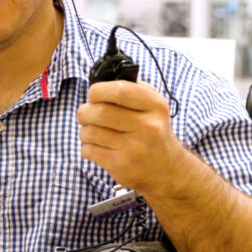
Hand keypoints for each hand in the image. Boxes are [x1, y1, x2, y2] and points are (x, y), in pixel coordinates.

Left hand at [77, 80, 184, 196]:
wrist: (167, 170)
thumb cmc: (154, 132)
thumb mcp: (154, 107)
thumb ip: (134, 90)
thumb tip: (103, 81)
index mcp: (155, 106)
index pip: (120, 90)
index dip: (98, 90)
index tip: (93, 95)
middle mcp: (148, 127)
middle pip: (100, 112)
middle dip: (84, 111)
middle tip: (84, 114)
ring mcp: (134, 148)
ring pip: (91, 132)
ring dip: (84, 130)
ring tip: (90, 131)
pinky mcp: (121, 165)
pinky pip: (89, 150)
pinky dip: (86, 147)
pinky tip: (95, 146)